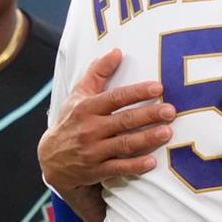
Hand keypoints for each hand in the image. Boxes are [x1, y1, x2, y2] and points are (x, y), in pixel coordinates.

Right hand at [38, 49, 173, 221]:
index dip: (137, 92)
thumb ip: (97, 73)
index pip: (115, 97)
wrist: (50, 160)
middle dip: (148, 115)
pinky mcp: (96, 171)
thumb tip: (117, 51)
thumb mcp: (79, 95)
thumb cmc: (71, 121)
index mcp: (87, 108)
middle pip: (123, 120)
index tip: (158, 87)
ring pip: (123, 144)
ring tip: (167, 132)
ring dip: (146, 139)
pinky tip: (152, 162)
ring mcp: (93, 151)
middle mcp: (89, 129)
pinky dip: (134, 166)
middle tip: (170, 111)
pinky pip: (117, 168)